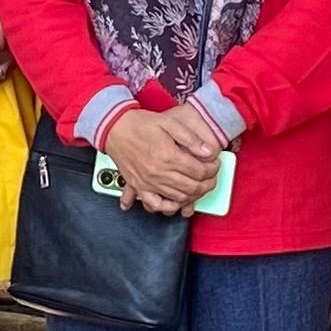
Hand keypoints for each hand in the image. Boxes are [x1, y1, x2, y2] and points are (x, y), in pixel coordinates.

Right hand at [99, 108, 216, 213]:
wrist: (114, 128)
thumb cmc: (141, 124)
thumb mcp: (169, 123)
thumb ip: (191, 139)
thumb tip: (208, 152)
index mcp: (168, 156)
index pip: (199, 171)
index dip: (212, 169)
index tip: (215, 164)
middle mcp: (159, 173)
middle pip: (192, 188)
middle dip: (207, 184)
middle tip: (212, 178)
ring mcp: (148, 182)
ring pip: (178, 198)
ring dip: (193, 196)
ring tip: (199, 187)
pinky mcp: (138, 186)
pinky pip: (155, 204)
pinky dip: (167, 207)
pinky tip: (176, 203)